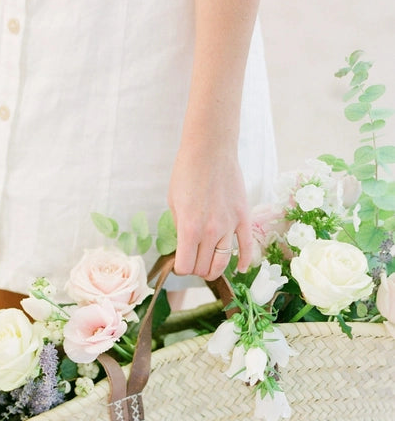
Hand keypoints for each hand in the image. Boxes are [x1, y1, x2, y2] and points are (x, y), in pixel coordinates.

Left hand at [167, 142, 252, 279]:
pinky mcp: (243, 217)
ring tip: (208, 267)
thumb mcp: (173, 203)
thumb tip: (184, 245)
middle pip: (203, 268)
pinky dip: (243, 261)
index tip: (179, 262)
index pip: (185, 267)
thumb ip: (179, 228)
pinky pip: (247, 247)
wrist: (210, 150)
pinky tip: (239, 269)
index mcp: (189, 229)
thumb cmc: (186, 173)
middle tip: (192, 261)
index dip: (180, 268)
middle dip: (195, 269)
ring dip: (213, 269)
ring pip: (222, 262)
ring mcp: (229, 226)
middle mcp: (210, 232)